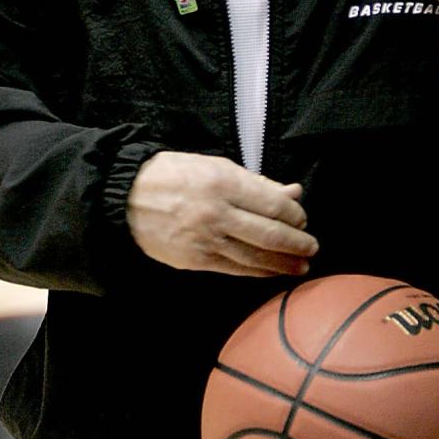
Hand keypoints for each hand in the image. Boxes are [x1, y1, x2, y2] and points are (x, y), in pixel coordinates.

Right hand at [127, 151, 317, 276]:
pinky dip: (257, 271)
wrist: (126, 197)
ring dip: (283, 263)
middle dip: (296, 243)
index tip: (303, 220)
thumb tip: (293, 192)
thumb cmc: (175, 174)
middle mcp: (218, 212)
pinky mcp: (195, 260)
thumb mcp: (215, 166)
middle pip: (269, 233)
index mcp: (224, 183)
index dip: (294, 215)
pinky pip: (234, 268)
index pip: (273, 204)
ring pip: (255, 256)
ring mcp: (206, 239)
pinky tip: (272, 272)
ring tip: (301, 266)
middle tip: (312, 247)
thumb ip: (256, 182)